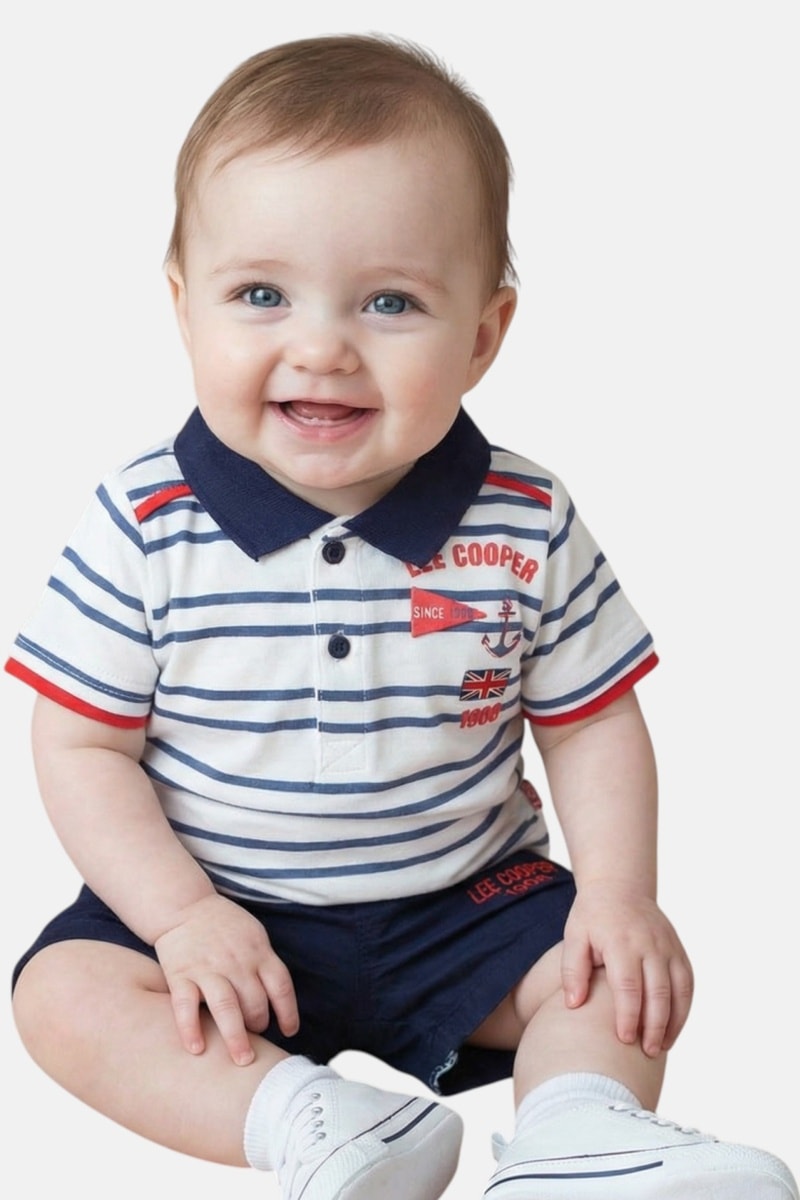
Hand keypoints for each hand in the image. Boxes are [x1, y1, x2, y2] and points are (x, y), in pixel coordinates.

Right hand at [154, 893, 298, 1064]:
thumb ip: (265, 964)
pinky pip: (185, 1006)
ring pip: (226, 1007)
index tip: (289, 1031)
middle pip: (255, 1001)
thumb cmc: (224, 925)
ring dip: (236, 1037)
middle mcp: (236, 962)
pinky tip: (197, 1049)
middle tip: (255, 1040)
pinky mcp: (180, 975)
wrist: (184, 906)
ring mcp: (207, 969)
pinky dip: (191, 1029)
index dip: (288, 1012)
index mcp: (258, 952)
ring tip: (242, 1060)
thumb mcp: (254, 935)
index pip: (281, 986)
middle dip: (259, 1025)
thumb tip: (278, 1000)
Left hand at [561, 883, 693, 1057]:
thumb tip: (574, 1004)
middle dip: (654, 1026)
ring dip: (673, 1022)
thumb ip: (573, 970)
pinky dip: (684, 1009)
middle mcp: (650, 945)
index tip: (623, 1039)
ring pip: (679, 990)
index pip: (628, 985)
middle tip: (646, 1052)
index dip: (628, 1015)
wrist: (620, 887)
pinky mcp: (679, 951)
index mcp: (622, 942)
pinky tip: (672, 1030)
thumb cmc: (592, 917)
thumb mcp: (574, 936)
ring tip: (660, 1048)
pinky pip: (688, 984)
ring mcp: (668, 947)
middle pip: (658, 992)